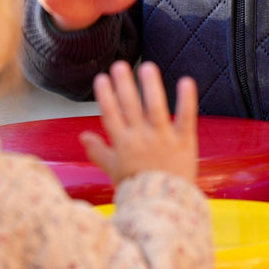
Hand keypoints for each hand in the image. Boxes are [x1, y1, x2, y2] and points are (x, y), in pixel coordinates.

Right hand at [79, 60, 197, 184]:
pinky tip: (185, 81)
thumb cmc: (136, 186)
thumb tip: (82, 137)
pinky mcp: (184, 141)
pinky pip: (185, 118)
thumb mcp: (112, 169)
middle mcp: (141, 138)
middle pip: (130, 107)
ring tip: (147, 67)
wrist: (163, 203)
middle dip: (124, 85)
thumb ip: (97, 151)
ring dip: (151, 86)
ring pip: (156, 108)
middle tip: (120, 65)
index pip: (111, 115)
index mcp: (123, 144)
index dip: (105, 96)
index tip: (102, 78)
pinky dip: (186, 100)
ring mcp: (163, 139)